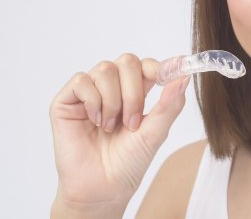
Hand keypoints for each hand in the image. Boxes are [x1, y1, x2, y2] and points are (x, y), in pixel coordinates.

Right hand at [49, 53, 189, 216]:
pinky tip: (94, 122)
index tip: (169, 75)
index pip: (146, 65)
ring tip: (110, 128)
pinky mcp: (66, 100)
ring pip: (105, 69)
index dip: (158, 67)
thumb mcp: (155, 133)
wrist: (102, 188)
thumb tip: (184, 76)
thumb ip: (169, 104)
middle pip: (126, 61)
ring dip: (113, 101)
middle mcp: (111, 87)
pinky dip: (93, 101)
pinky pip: (81, 80)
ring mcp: (89, 92)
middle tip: (131, 123)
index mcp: (134, 92)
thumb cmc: (127, 163)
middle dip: (133, 92)